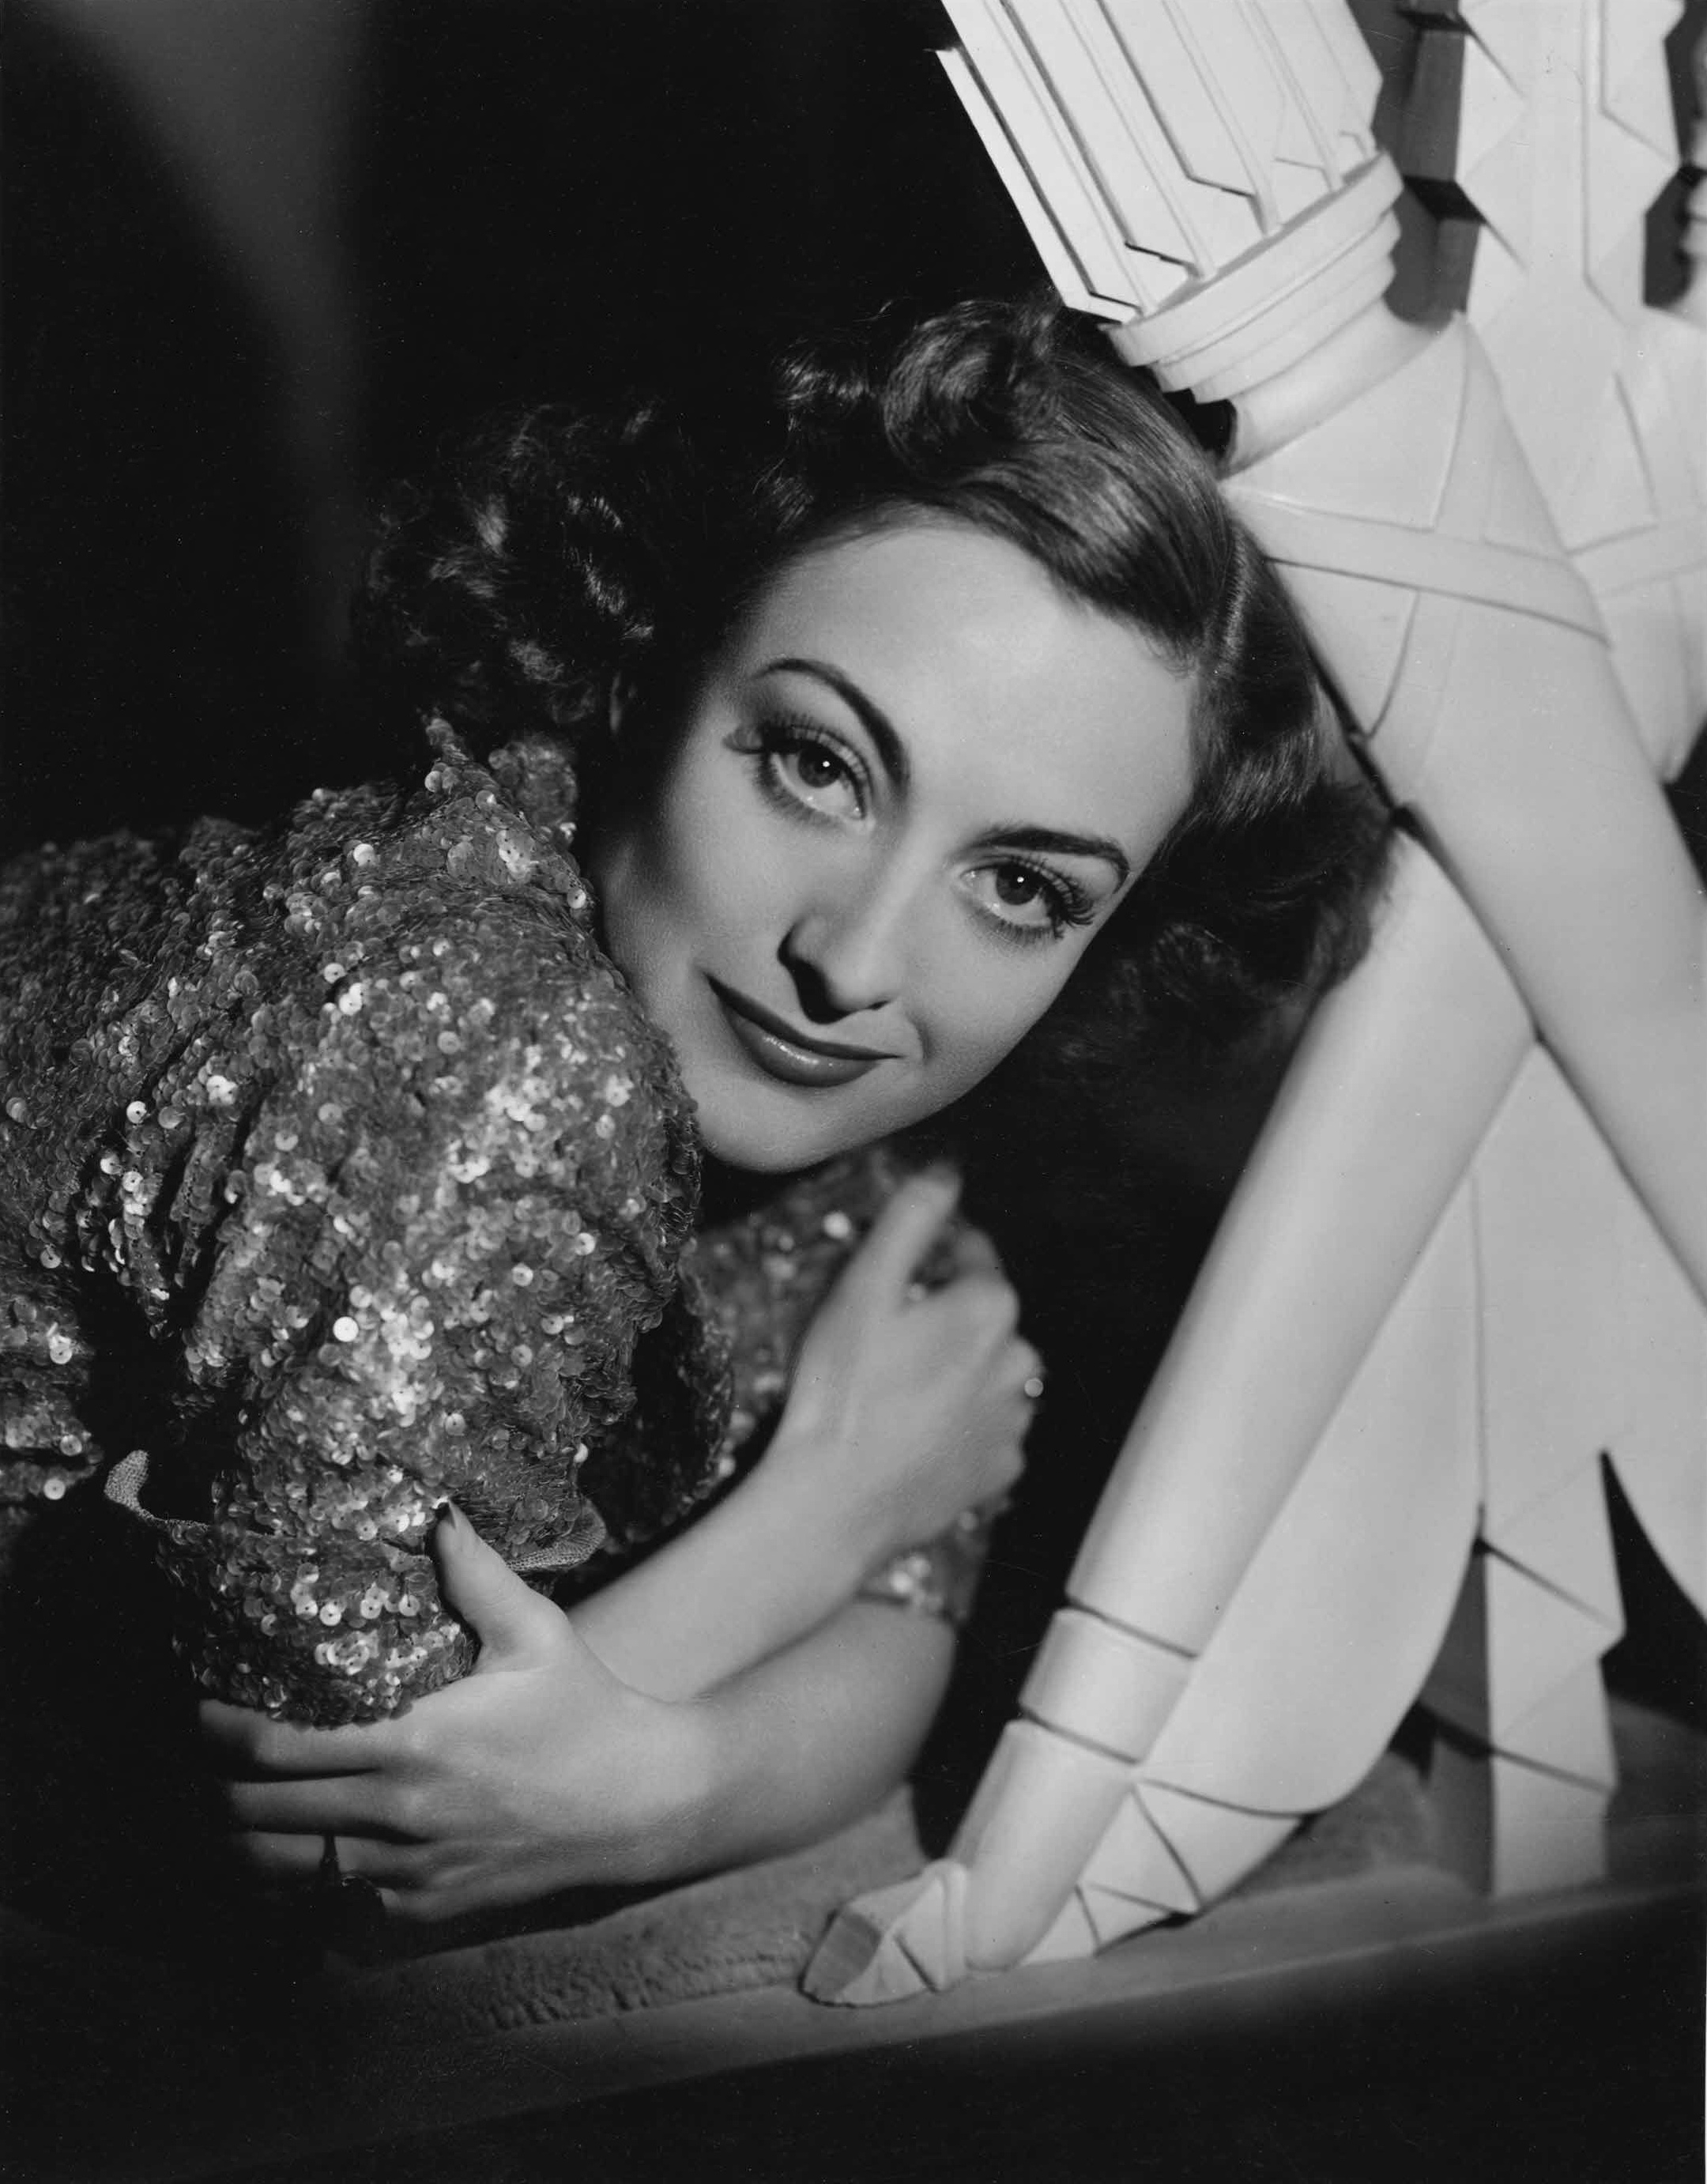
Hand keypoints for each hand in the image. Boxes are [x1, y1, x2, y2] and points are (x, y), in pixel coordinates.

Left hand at [203, 1506, 707, 1923]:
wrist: (644, 1805)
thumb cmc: (588, 1711)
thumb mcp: (536, 1635)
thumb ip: (476, 1574)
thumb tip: (436, 1511)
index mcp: (414, 1744)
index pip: (280, 1746)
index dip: (220, 1731)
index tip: (194, 1710)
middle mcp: (399, 1817)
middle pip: (260, 1817)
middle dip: (211, 1790)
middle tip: (194, 1761)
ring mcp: (409, 1872)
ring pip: (285, 1874)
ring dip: (243, 1843)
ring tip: (223, 1809)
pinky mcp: (426, 1908)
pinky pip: (336, 1904)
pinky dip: (304, 1880)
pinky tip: (294, 1850)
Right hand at [763, 1168, 1039, 1578]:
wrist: (837, 1502)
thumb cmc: (843, 1392)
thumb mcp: (863, 1288)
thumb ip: (910, 1220)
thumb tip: (946, 1172)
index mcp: (990, 1307)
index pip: (971, 1254)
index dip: (927, 1259)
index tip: (888, 1280)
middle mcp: (1020, 1360)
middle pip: (981, 1316)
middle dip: (941, 1318)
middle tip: (880, 1341)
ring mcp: (1013, 1420)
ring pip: (985, 1373)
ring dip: (952, 1371)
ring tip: (892, 1391)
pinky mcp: (1001, 1468)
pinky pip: (983, 1429)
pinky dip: (956, 1424)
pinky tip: (910, 1430)